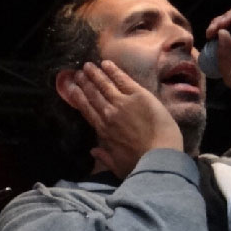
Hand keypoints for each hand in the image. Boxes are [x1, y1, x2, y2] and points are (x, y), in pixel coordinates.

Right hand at [56, 60, 182, 177]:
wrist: (160, 157)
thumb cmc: (139, 165)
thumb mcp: (118, 167)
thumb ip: (104, 157)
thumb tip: (93, 151)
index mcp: (103, 131)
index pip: (86, 110)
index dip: (78, 97)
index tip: (71, 88)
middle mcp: (109, 114)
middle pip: (93, 95)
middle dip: (84, 83)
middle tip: (78, 73)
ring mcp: (123, 103)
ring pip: (105, 85)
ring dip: (95, 74)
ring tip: (88, 65)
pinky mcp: (139, 95)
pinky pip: (123, 80)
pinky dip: (113, 71)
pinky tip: (106, 63)